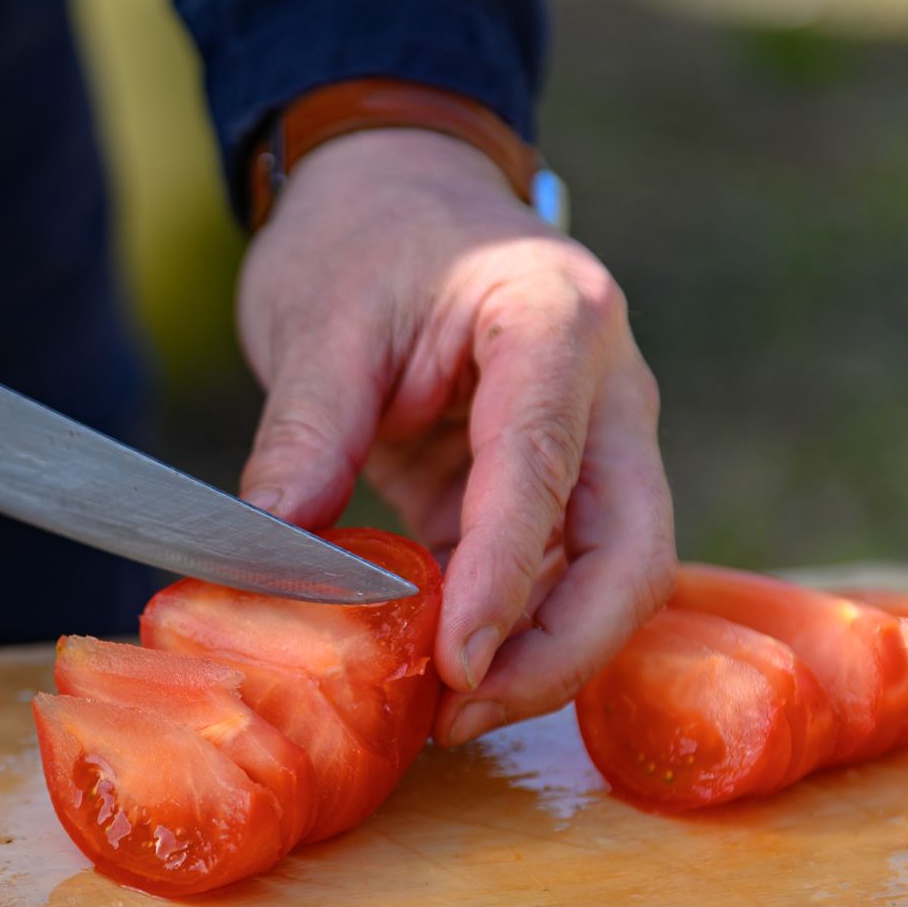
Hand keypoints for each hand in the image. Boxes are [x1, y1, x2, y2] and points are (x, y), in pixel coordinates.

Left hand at [236, 129, 675, 745]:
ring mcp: (593, 440)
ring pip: (610, 576)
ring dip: (542, 655)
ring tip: (447, 717)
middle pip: (632, 549)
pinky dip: (506, 629)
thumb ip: (306, 430)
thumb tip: (275, 547)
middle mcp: (604, 387)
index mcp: (554, 320)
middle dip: (562, 650)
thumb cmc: (362, 234)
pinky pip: (552, 574)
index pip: (546, 468)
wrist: (393, 190)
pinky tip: (441, 676)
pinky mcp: (551, 485)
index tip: (457, 663)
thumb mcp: (318, 318)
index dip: (507, 579)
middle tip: (465, 716)